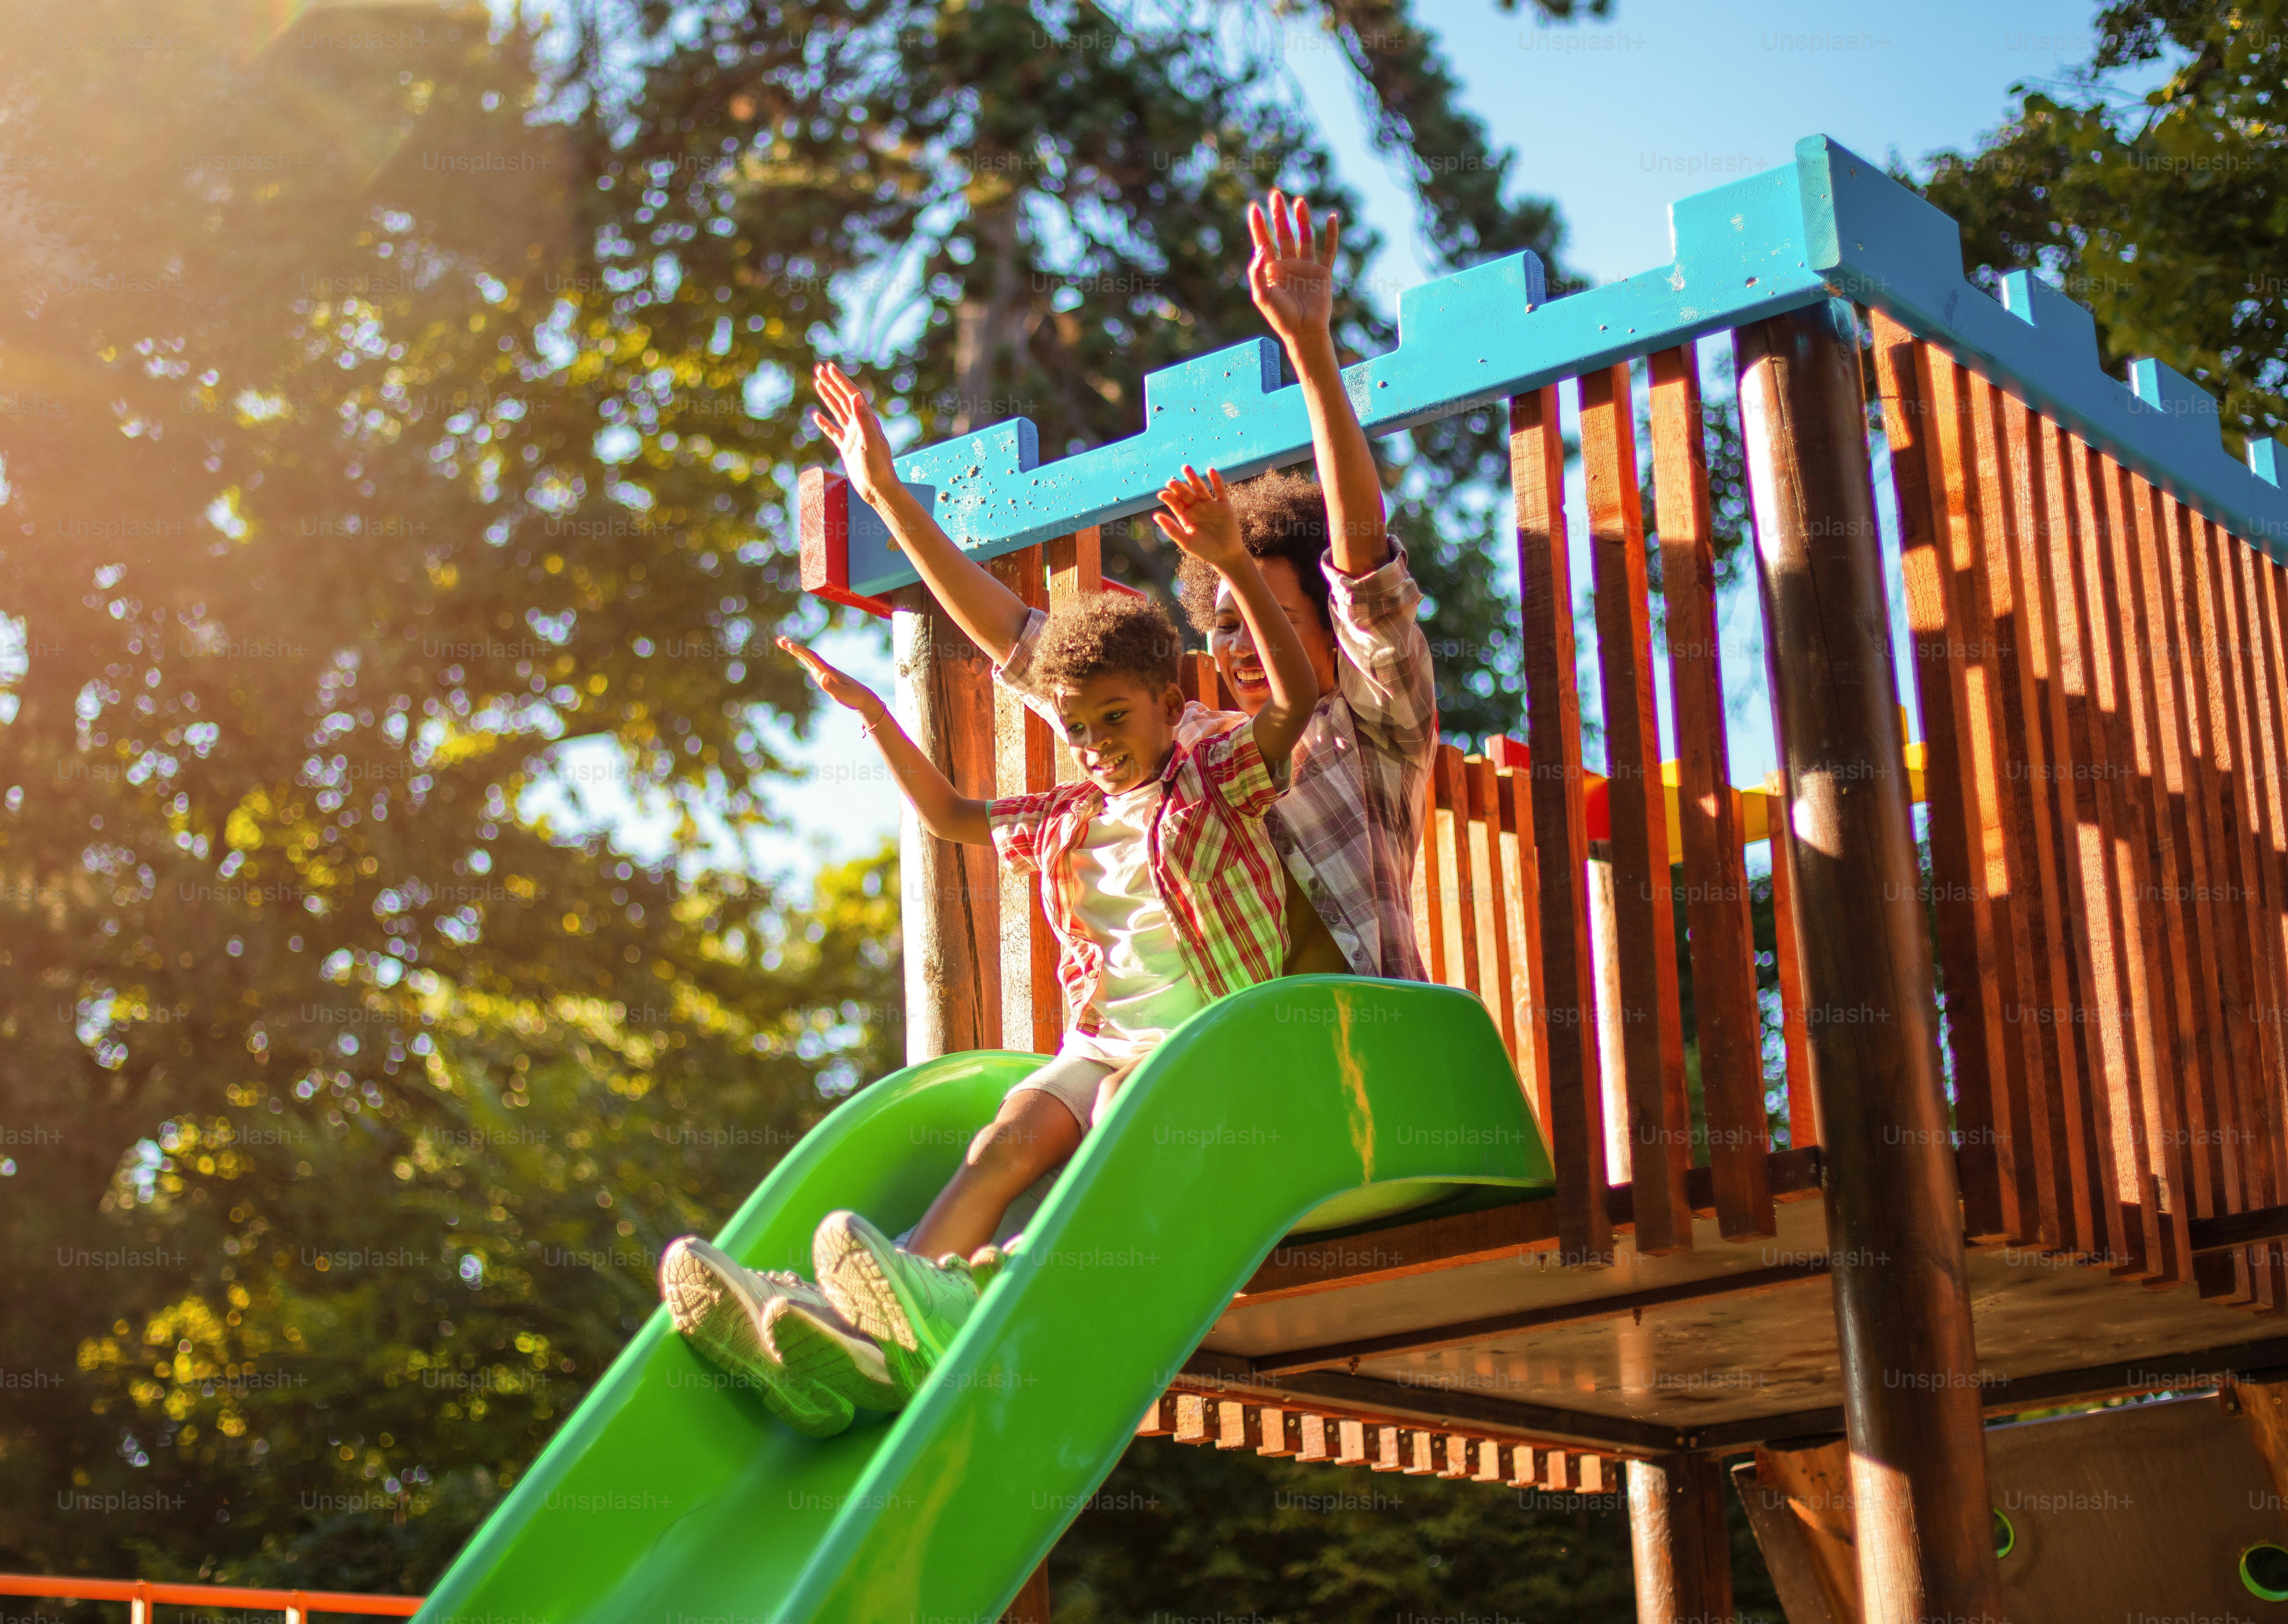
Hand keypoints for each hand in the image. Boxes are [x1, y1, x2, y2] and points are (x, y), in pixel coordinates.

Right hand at [778, 636, 885, 722]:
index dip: (800, 650)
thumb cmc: (854, 697)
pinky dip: (803, 659)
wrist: (864, 698)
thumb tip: (822, 676)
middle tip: (780, 639)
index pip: (811, 657)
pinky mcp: (825, 677)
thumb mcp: (842, 694)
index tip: (789, 644)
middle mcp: (824, 669)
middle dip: (794, 647)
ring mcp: (824, 672)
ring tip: (784, 643)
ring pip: (808, 658)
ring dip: (796, 651)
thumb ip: (832, 686)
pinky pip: (811, 665)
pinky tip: (800, 657)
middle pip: (807, 655)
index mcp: (828, 671)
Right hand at [809, 362, 900, 506]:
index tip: (829, 367)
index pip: (852, 395)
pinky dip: (825, 423)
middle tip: (819, 369)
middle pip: (844, 399)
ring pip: (838, 412)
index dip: (840, 380)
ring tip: (817, 383)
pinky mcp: (847, 448)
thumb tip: (856, 396)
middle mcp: (860, 425)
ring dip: (828, 397)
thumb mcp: (869, 441)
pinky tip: (816, 416)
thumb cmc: (877, 467)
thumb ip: (863, 418)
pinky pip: (833, 432)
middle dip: (832, 384)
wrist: (878, 489)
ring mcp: (853, 436)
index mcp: (867, 420)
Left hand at [1152, 466, 1242, 567]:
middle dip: (1178, 487)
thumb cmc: (1205, 551)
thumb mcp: (1186, 542)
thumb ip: (1172, 529)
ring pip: (1200, 488)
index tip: (1162, 494)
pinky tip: (1210, 471)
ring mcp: (1210, 505)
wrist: (1227, 556)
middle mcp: (1196, 508)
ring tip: (1185, 468)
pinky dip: (1216, 480)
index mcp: (1186, 516)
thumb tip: (1155, 516)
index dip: (1169, 497)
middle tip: (1171, 481)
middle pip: (1186, 493)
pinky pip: (1219, 490)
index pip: (1175, 503)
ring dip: (1193, 478)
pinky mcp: (1224, 505)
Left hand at [1246, 189, 1338, 350]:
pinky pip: (1328, 250)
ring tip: (1299, 201)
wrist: (1304, 332)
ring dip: (1302, 219)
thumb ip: (1257, 272)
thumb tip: (1261, 247)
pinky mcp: (1323, 272)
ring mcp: (1306, 267)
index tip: (1254, 207)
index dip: (1259, 225)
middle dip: (1279, 214)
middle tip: (1275, 194)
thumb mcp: (1262, 296)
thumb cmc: (1280, 317)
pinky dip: (1331, 234)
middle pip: (1283, 233)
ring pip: (1304, 237)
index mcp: (1272, 270)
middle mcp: (1288, 264)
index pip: (1264, 241)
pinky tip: (1332, 218)